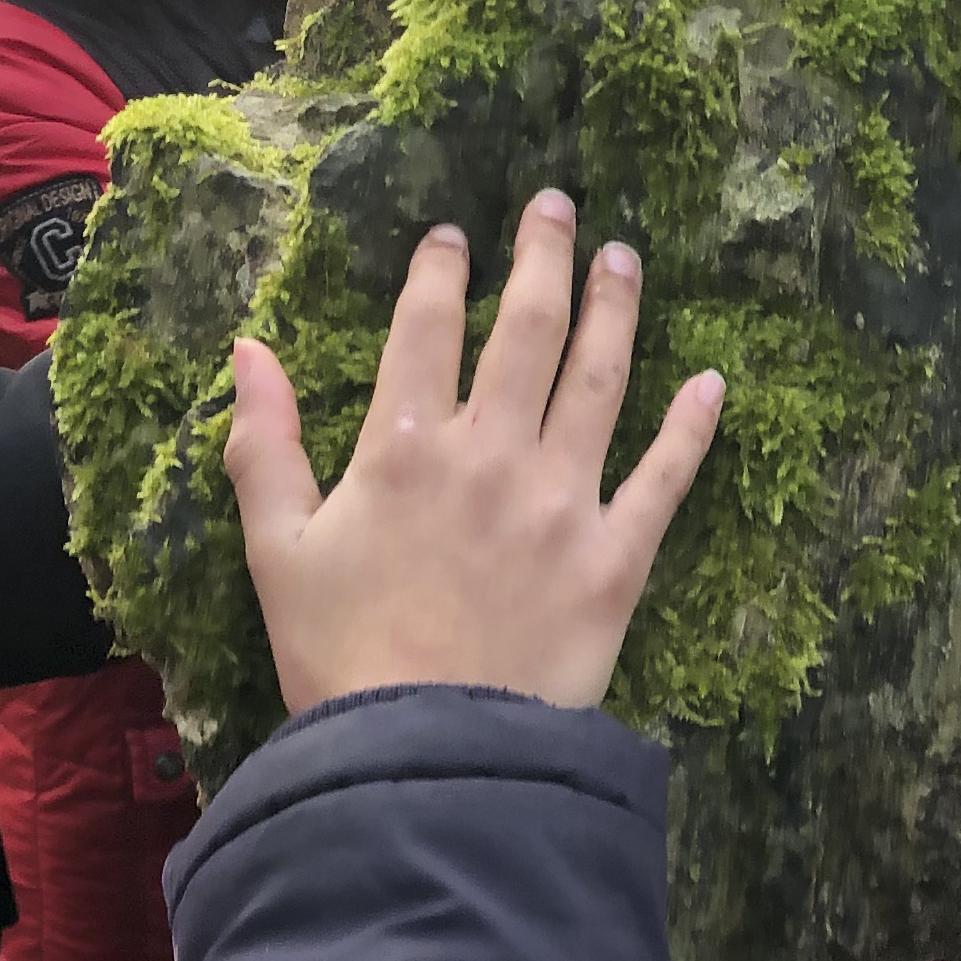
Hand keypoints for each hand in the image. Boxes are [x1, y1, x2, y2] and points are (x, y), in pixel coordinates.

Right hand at [223, 197, 722, 715]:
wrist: (425, 755)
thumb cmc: (340, 658)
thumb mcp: (276, 550)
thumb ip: (264, 444)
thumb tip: (249, 349)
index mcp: (404, 446)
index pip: (426, 328)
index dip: (439, 270)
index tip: (454, 233)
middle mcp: (492, 454)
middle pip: (527, 328)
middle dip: (544, 255)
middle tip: (558, 205)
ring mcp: (563, 501)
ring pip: (601, 379)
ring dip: (616, 308)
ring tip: (625, 257)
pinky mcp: (618, 558)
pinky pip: (666, 478)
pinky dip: (692, 426)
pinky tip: (711, 381)